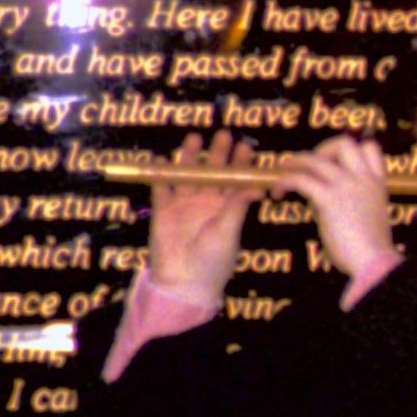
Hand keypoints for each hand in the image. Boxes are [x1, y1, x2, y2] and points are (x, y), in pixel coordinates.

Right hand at [144, 133, 258, 301]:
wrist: (184, 283)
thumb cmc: (213, 261)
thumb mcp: (229, 232)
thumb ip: (238, 207)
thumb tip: (257, 186)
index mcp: (226, 209)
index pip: (235, 181)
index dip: (240, 164)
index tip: (246, 146)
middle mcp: (206, 203)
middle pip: (212, 172)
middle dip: (217, 154)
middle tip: (224, 134)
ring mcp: (183, 205)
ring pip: (187, 175)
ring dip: (189, 158)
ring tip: (194, 139)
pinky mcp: (163, 211)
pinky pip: (160, 188)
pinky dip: (159, 173)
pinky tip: (161, 158)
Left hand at [269, 137, 398, 294]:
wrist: (374, 262)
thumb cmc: (370, 250)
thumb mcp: (370, 217)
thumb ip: (354, 202)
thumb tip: (329, 201)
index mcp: (377, 183)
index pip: (370, 148)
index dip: (349, 149)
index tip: (333, 160)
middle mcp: (363, 179)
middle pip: (343, 143)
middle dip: (321, 149)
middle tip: (308, 165)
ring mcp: (347, 186)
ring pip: (315, 159)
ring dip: (295, 162)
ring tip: (282, 172)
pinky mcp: (329, 200)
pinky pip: (301, 180)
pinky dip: (285, 182)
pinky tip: (278, 192)